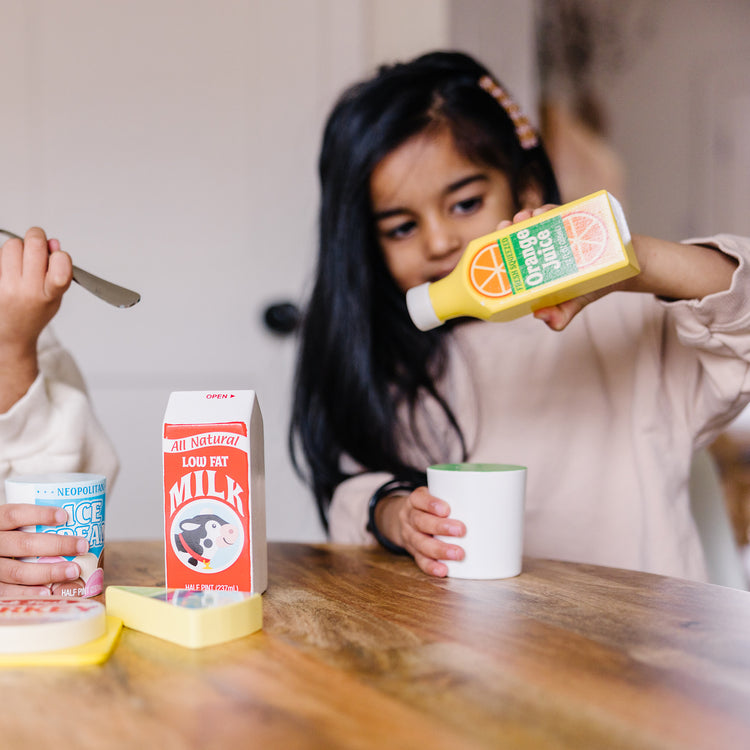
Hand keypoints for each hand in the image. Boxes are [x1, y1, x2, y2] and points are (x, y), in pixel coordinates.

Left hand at [0, 227, 72, 409]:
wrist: (5, 340)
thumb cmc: (33, 317)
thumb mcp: (55, 298)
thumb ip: (58, 270)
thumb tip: (53, 243)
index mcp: (47, 295)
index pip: (59, 261)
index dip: (58, 257)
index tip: (57, 262)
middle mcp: (24, 290)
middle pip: (32, 243)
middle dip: (36, 245)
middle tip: (37, 256)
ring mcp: (4, 287)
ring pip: (11, 245)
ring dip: (16, 251)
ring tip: (18, 268)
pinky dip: (3, 259)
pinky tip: (6, 272)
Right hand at [0, 503, 87, 596]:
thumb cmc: (8, 539)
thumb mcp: (11, 527)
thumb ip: (30, 525)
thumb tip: (72, 524)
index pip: (14, 514)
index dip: (39, 514)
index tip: (64, 516)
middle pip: (23, 543)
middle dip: (56, 545)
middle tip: (82, 546)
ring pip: (17, 571)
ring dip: (49, 572)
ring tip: (73, 571)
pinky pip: (7, 592)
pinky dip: (28, 593)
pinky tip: (47, 592)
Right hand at [376, 486, 465, 576]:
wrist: (409, 519)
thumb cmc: (432, 507)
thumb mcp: (438, 496)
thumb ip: (457, 498)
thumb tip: (495, 503)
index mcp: (416, 501)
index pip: (419, 499)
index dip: (431, 504)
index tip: (447, 509)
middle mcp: (409, 517)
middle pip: (420, 522)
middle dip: (440, 527)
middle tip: (461, 531)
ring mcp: (410, 535)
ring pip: (420, 543)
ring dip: (439, 549)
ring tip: (458, 554)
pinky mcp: (413, 552)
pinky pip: (420, 560)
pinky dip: (431, 566)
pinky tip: (443, 570)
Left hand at [496, 206, 616, 330]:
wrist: (622, 271)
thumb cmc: (589, 289)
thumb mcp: (572, 306)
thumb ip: (558, 317)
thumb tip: (538, 315)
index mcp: (535, 267)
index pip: (512, 255)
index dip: (499, 247)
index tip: (496, 242)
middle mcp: (542, 248)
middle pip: (518, 235)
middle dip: (508, 228)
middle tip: (508, 225)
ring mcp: (555, 233)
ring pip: (535, 221)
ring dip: (526, 216)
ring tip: (526, 217)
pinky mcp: (571, 220)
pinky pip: (556, 212)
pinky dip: (548, 211)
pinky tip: (542, 212)